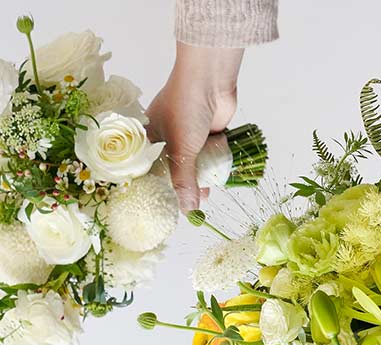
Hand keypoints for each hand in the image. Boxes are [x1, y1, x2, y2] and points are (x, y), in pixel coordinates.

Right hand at [146, 42, 244, 210]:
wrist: (211, 80)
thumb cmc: (185, 107)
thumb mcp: (181, 149)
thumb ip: (184, 180)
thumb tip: (187, 209)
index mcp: (149, 135)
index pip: (148, 167)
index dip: (155, 186)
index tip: (160, 205)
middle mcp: (167, 135)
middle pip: (172, 167)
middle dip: (179, 187)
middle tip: (184, 208)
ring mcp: (189, 134)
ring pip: (192, 164)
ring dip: (198, 181)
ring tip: (200, 202)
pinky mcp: (208, 134)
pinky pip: (208, 157)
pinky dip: (211, 170)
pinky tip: (213, 186)